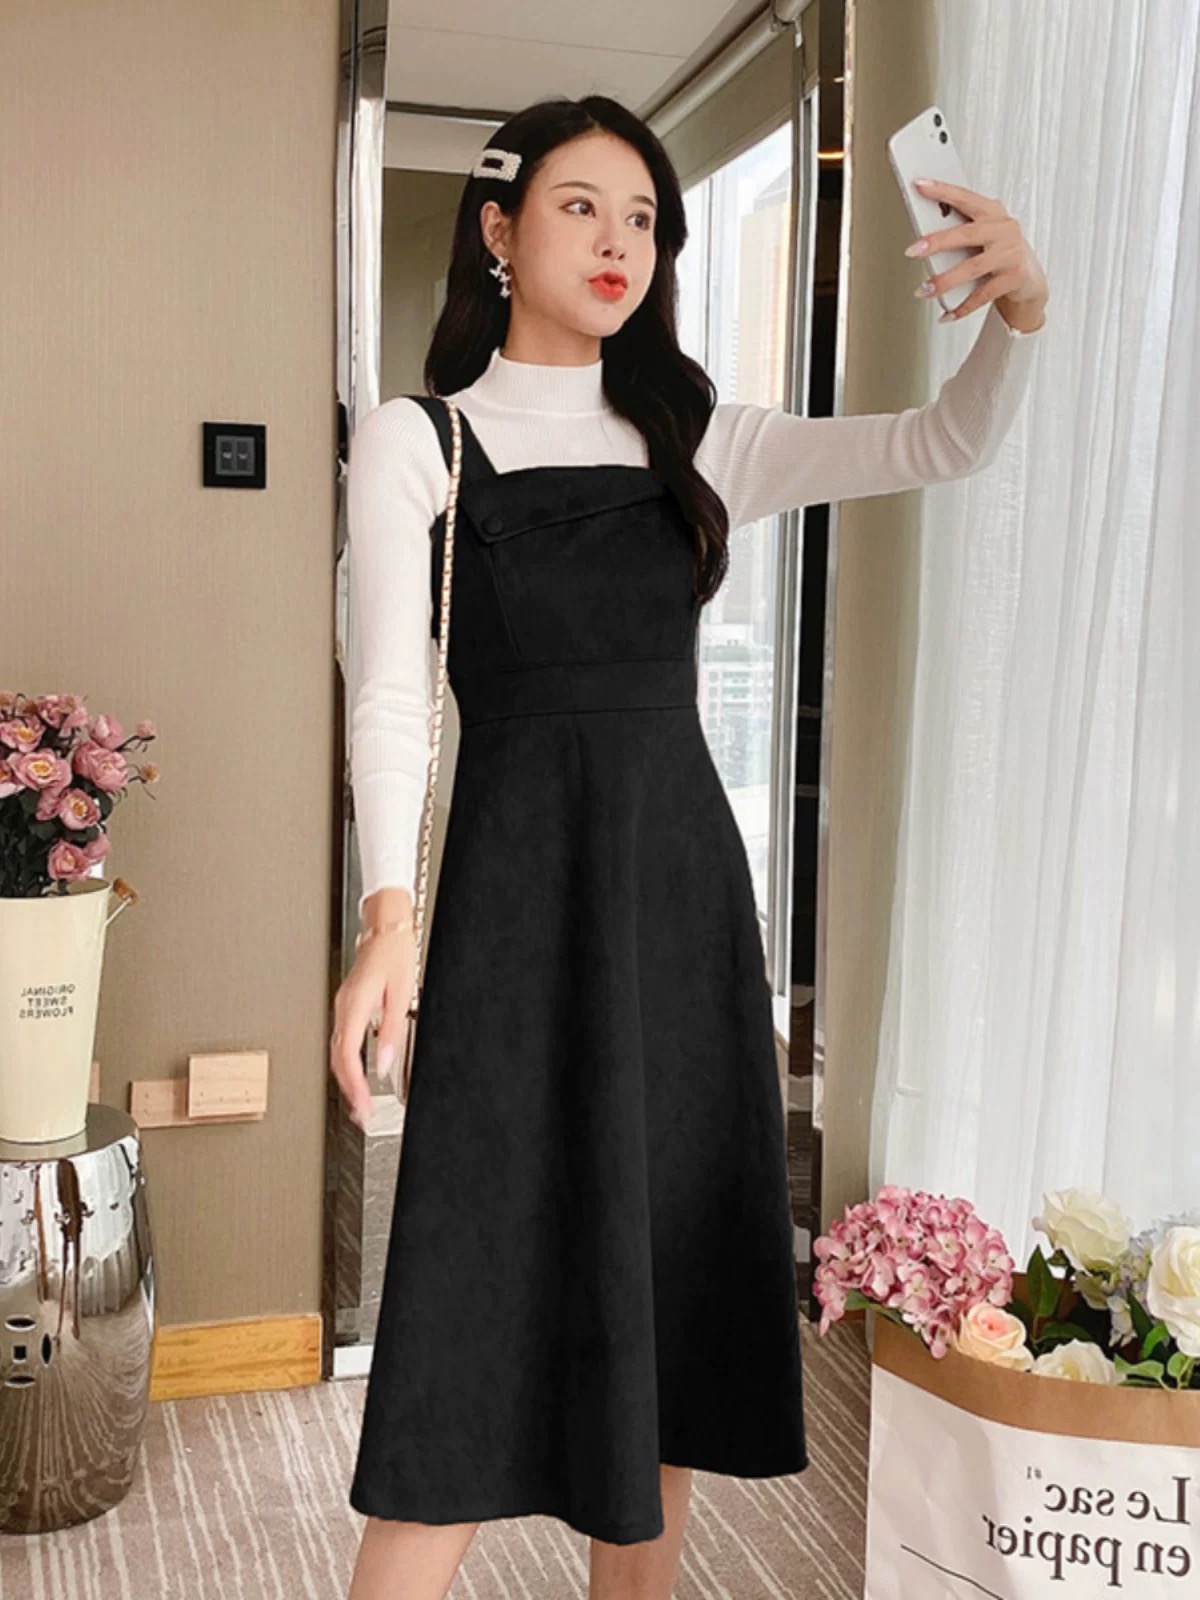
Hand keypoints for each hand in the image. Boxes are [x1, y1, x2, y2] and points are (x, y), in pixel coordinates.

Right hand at [329, 927, 416, 1126]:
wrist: (385, 926)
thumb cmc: (395, 953)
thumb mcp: (401, 993)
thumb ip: (391, 1030)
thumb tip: (384, 1064)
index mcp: (354, 1006)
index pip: (347, 1057)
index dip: (354, 1086)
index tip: (364, 1107)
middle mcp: (343, 1008)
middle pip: (338, 1059)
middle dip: (349, 1090)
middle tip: (363, 1115)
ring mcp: (342, 1006)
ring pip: (338, 1051)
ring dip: (347, 1078)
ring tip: (361, 1102)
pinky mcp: (348, 1004)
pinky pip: (342, 1040)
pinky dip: (348, 1061)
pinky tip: (358, 1072)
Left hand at [903, 178, 1048, 330]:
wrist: (1029, 280)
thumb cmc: (998, 253)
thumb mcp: (982, 236)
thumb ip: (960, 230)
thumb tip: (923, 237)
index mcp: (993, 212)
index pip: (965, 198)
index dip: (942, 191)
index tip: (920, 185)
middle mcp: (1004, 229)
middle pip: (966, 234)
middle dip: (937, 242)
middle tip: (913, 251)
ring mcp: (1011, 253)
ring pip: (972, 268)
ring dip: (945, 281)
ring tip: (923, 290)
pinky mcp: (1014, 278)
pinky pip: (982, 295)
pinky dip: (962, 307)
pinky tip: (946, 314)